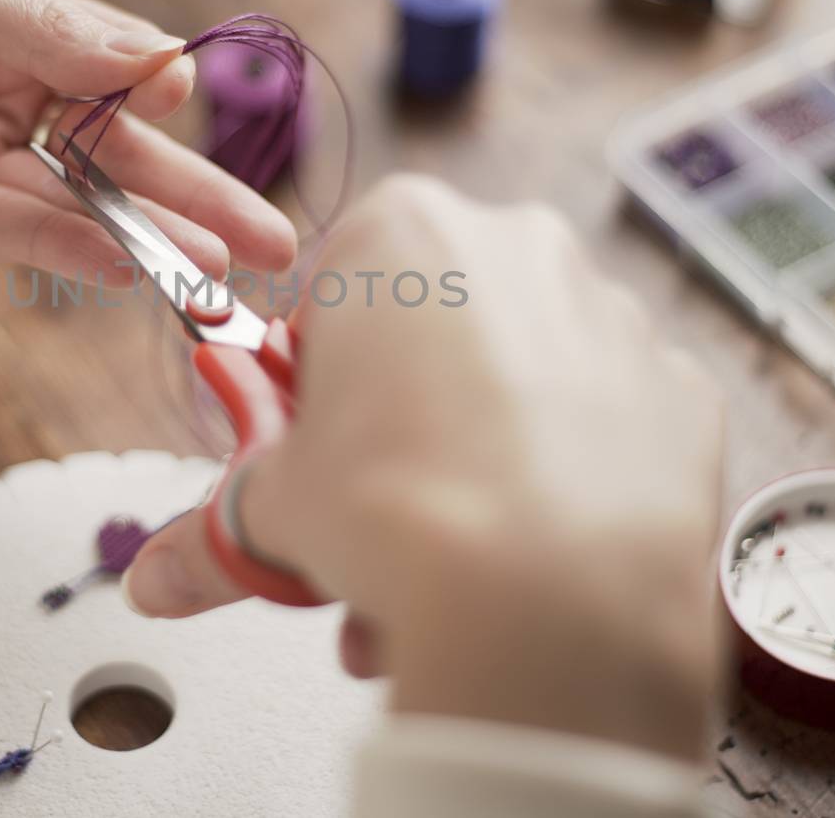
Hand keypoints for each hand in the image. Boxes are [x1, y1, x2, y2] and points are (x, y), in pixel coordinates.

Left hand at [0, 0, 295, 280]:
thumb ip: (44, 25)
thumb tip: (159, 60)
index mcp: (15, 23)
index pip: (118, 67)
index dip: (159, 94)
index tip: (187, 103)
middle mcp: (6, 96)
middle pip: (122, 153)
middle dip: (200, 197)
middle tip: (278, 242)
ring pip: (80, 207)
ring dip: (152, 240)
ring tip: (225, 273)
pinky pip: (13, 236)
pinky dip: (74, 252)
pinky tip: (132, 267)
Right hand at [123, 177, 724, 760]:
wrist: (556, 602)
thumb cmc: (405, 516)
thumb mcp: (275, 511)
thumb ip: (211, 534)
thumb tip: (155, 578)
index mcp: (401, 232)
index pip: (329, 290)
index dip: (312, 381)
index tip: (310, 445)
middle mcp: (515, 245)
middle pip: (428, 332)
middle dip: (396, 425)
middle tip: (372, 513)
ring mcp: (610, 310)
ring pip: (518, 381)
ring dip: (474, 458)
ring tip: (447, 568)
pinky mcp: (679, 387)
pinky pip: (603, 423)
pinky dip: (567, 474)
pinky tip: (536, 549)